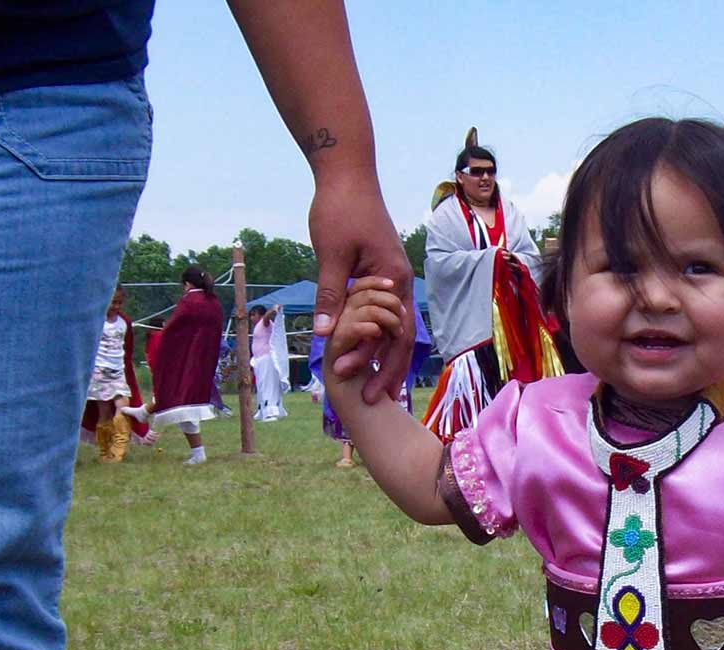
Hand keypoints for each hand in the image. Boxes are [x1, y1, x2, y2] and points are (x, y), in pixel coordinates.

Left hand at [308, 169, 413, 403]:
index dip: (378, 364)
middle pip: (400, 337)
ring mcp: (392, 278)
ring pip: (392, 327)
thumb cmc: (339, 209)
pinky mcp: (379, 273)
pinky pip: (382, 313)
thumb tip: (323, 336)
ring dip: (381, 357)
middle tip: (374, 401)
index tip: (361, 388)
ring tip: (373, 387)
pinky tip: (365, 354)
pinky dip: (375, 335)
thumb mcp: (331, 255)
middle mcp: (399, 281)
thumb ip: (330, 296)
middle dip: (388, 371)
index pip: (393, 333)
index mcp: (393, 278)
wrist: (346, 174)